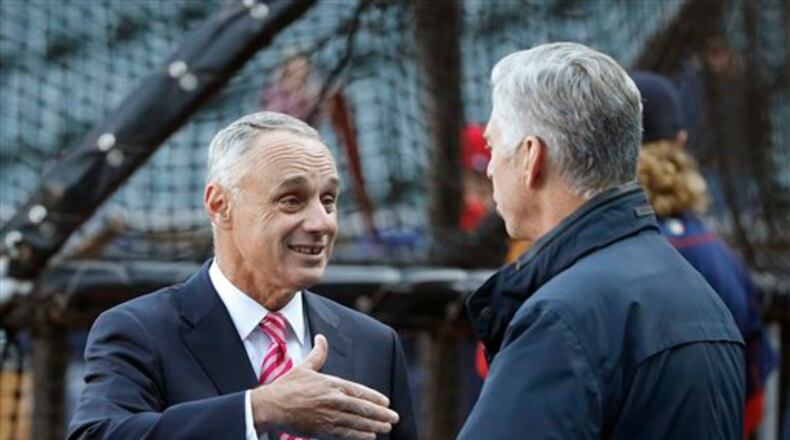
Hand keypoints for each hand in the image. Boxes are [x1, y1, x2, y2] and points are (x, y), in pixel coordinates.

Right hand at [251, 334, 398, 439]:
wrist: (271, 406)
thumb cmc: (287, 386)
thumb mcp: (305, 367)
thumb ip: (318, 354)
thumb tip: (321, 338)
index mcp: (332, 384)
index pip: (359, 391)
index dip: (375, 397)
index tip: (387, 402)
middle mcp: (334, 400)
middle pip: (363, 408)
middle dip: (381, 414)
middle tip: (394, 418)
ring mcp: (329, 416)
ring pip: (357, 422)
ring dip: (374, 425)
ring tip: (386, 428)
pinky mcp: (322, 429)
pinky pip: (345, 433)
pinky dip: (359, 435)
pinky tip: (370, 437)